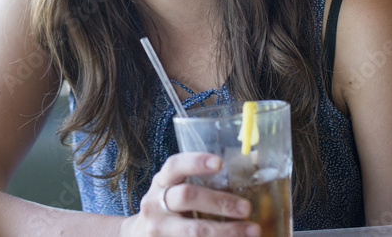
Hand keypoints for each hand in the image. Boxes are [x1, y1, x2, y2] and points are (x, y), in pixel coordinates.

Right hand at [118, 152, 259, 235]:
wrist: (138, 235)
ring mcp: (159, 228)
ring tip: (253, 230)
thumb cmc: (164, 208)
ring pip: (195, 230)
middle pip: (187, 197)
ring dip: (227, 231)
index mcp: (161, 182)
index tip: (219, 162)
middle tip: (247, 208)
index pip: (175, 166)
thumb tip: (241, 181)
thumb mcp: (169, 190)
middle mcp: (155, 203)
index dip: (196, 162)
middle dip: (220, 202)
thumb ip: (193, 184)